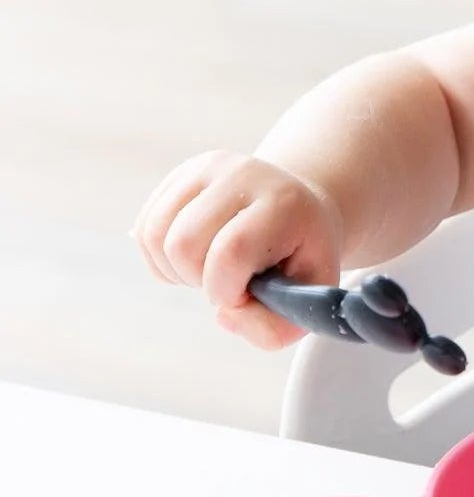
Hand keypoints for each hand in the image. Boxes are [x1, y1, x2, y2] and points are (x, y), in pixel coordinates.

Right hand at [133, 151, 344, 348]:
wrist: (297, 210)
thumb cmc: (299, 259)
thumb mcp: (307, 299)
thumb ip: (274, 328)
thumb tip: (224, 313)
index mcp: (284, 203)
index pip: (230, 252)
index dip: (225, 289)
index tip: (243, 294)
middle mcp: (243, 175)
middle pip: (183, 245)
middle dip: (197, 281)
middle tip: (226, 281)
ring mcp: (208, 168)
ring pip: (155, 237)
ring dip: (174, 270)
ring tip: (208, 269)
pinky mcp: (182, 174)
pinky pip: (144, 229)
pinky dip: (160, 258)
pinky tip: (192, 257)